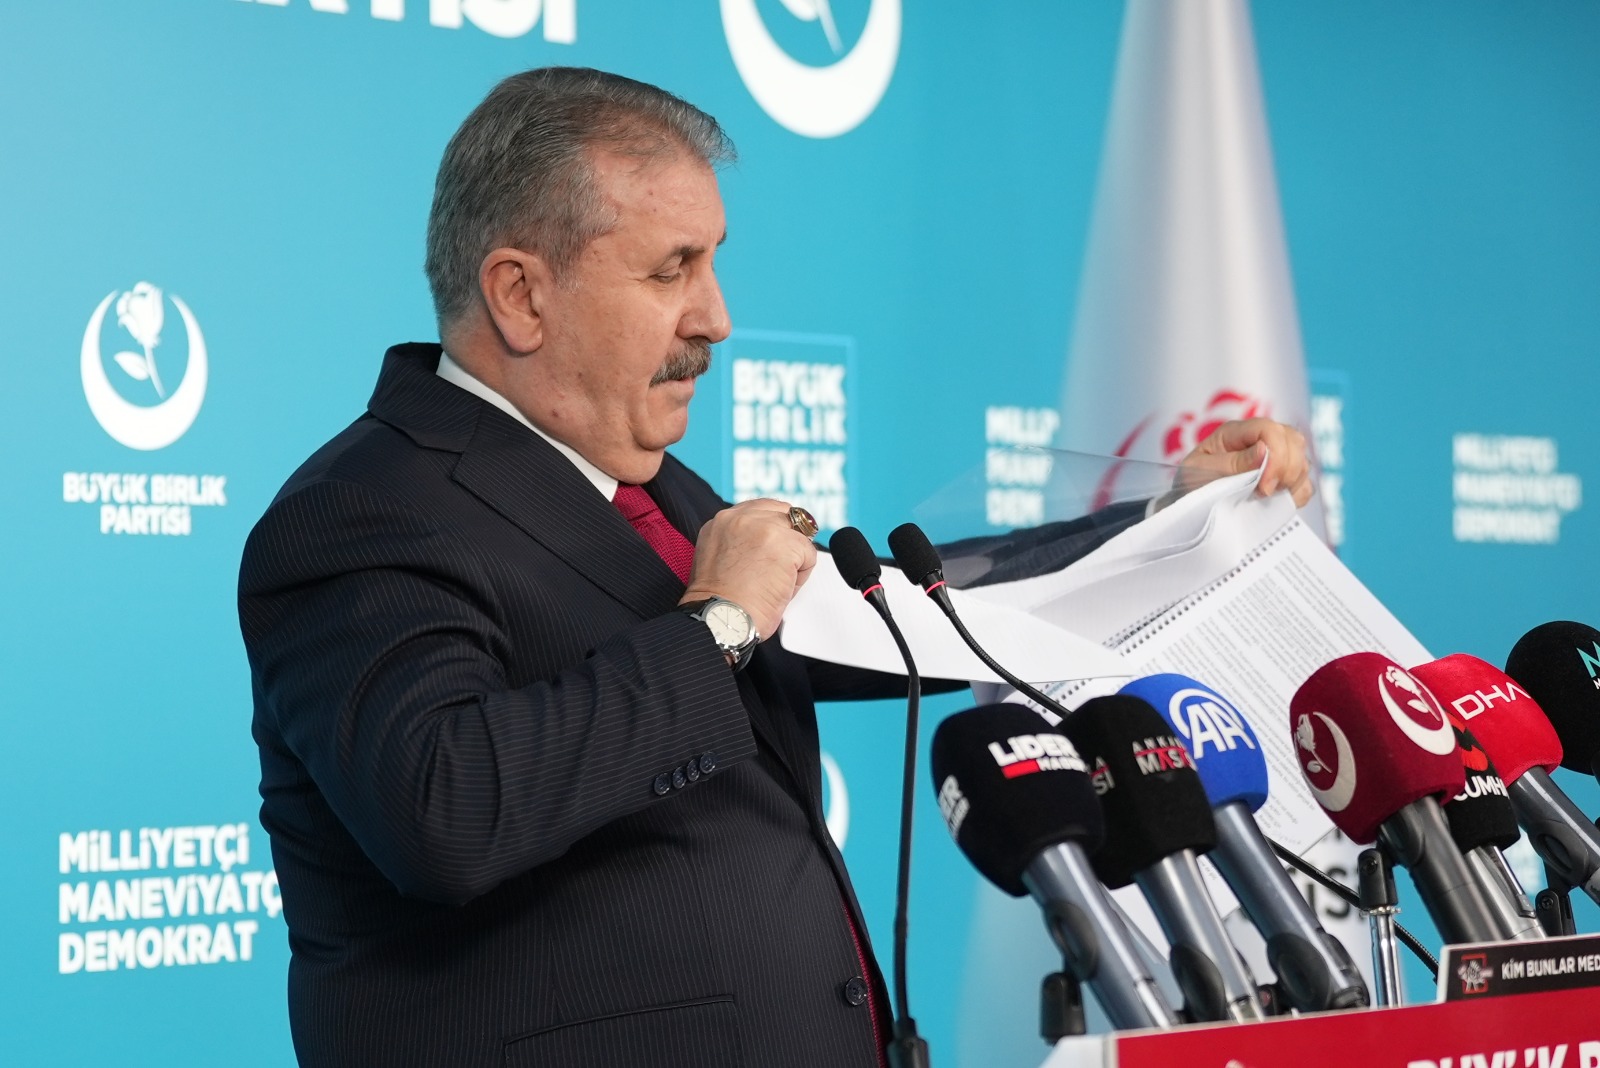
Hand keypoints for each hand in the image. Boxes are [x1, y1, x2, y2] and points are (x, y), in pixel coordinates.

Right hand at [681, 499, 816, 639]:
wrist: (722, 620)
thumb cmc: (719, 604)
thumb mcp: (718, 557)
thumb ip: (740, 540)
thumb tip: (766, 543)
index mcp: (722, 521)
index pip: (762, 509)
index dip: (774, 530)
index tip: (771, 552)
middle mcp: (741, 518)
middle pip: (785, 514)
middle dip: (788, 540)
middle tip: (775, 569)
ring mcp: (765, 527)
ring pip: (799, 534)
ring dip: (794, 558)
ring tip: (774, 582)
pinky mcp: (785, 543)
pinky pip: (809, 553)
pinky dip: (802, 575)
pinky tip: (781, 588)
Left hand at [1177, 418, 1313, 506]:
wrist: (1189, 506)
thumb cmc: (1190, 484)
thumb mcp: (1200, 472)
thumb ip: (1231, 462)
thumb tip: (1264, 450)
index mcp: (1234, 432)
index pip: (1269, 429)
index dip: (1275, 456)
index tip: (1264, 486)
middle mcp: (1258, 440)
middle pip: (1293, 440)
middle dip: (1286, 469)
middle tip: (1265, 493)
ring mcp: (1273, 459)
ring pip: (1302, 460)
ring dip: (1291, 482)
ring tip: (1267, 498)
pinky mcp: (1281, 480)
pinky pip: (1304, 483)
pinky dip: (1298, 494)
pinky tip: (1278, 502)